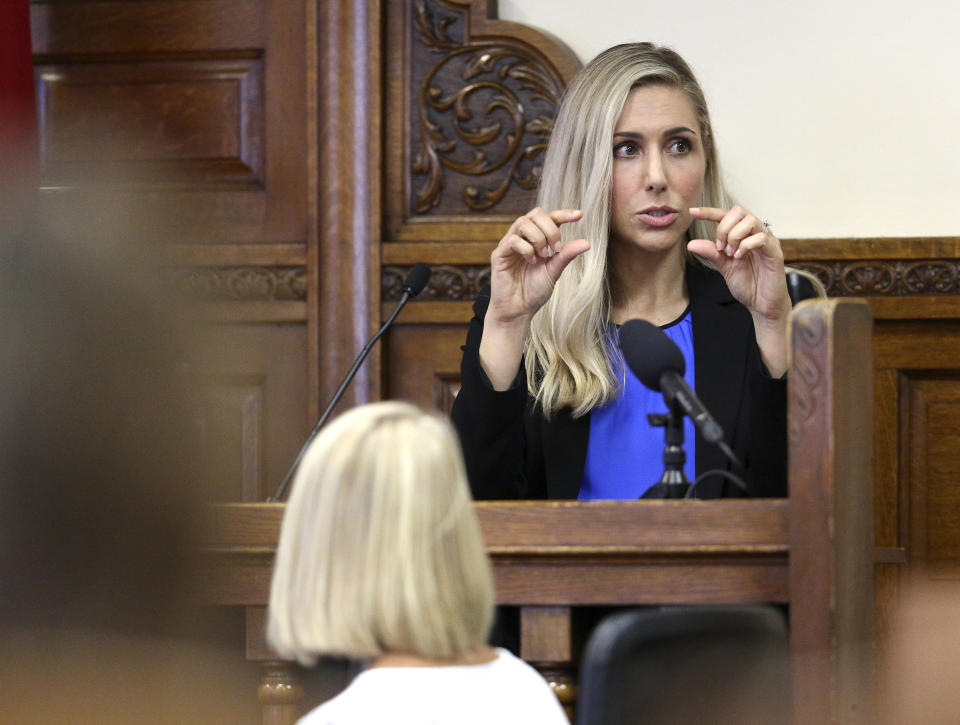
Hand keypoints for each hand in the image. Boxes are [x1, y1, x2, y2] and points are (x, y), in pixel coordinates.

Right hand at [486, 207, 590, 328]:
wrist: (519, 311)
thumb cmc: (534, 291)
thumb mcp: (554, 271)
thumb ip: (566, 255)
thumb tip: (587, 243)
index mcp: (537, 239)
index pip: (549, 218)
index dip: (563, 214)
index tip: (579, 216)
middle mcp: (522, 238)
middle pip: (536, 213)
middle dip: (551, 228)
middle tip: (556, 248)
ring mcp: (509, 245)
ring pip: (523, 222)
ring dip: (538, 238)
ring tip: (543, 256)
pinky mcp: (499, 254)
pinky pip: (513, 240)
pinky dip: (526, 248)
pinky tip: (531, 261)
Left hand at [686, 206, 789, 323]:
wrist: (762, 304)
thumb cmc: (748, 284)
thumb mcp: (724, 266)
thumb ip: (711, 253)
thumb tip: (691, 244)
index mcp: (744, 235)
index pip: (727, 215)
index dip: (709, 212)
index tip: (692, 212)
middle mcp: (757, 233)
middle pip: (739, 211)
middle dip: (723, 227)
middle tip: (720, 248)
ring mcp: (767, 241)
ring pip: (750, 221)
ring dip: (734, 236)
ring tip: (731, 254)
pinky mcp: (775, 252)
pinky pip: (761, 238)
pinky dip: (746, 246)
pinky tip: (740, 257)